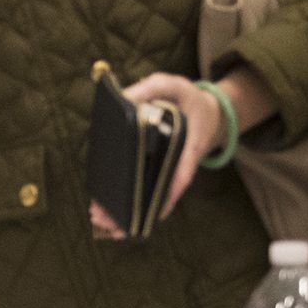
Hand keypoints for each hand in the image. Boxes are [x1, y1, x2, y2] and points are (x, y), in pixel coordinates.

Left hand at [90, 70, 276, 238]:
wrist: (206, 110)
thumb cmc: (188, 98)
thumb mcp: (173, 85)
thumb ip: (153, 86)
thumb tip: (125, 97)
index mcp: (189, 147)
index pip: (181, 173)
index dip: (168, 193)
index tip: (152, 212)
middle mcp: (179, 164)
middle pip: (160, 194)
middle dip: (136, 211)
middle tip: (106, 221)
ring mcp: (169, 169)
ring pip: (150, 196)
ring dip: (127, 212)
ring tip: (100, 222)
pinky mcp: (159, 169)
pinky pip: (145, 187)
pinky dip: (128, 200)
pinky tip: (105, 209)